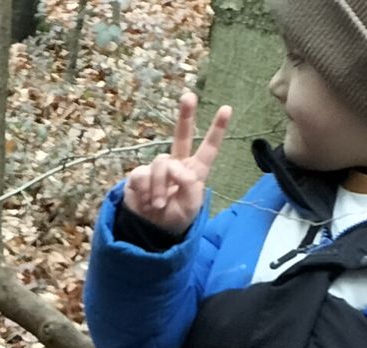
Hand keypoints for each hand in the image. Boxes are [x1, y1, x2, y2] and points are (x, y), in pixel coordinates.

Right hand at [120, 92, 230, 238]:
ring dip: (160, 187)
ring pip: (160, 163)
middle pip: (182, 136)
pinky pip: (142, 174)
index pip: (208, 149)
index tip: (227, 109)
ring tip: (158, 205)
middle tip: (189, 96)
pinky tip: (146, 202)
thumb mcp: (191, 207)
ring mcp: (157, 169)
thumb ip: (190, 185)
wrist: (150, 231)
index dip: (217, 130)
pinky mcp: (139, 175)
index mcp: (195, 171)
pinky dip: (145, 190)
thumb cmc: (174, 218)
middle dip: (185, 115)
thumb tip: (175, 168)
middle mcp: (177, 164)